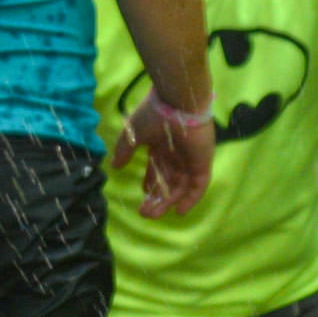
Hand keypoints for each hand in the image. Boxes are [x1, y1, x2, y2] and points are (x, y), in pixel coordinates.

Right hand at [113, 93, 215, 218]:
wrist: (178, 101)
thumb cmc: (154, 114)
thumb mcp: (133, 134)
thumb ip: (124, 151)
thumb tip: (114, 167)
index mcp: (162, 144)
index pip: (158, 168)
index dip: (151, 182)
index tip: (143, 194)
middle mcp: (177, 153)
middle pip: (169, 181)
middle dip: (157, 197)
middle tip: (145, 213)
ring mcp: (191, 158)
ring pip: (181, 186)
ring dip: (168, 201)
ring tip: (153, 214)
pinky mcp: (202, 162)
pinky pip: (198, 185)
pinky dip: (191, 199)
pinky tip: (179, 211)